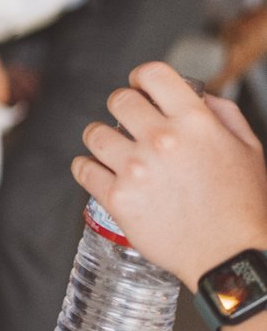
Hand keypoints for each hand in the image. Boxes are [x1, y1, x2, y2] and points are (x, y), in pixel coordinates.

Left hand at [74, 61, 266, 288]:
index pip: (152, 74)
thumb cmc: (243, 206)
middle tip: (130, 123)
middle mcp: (162, 140)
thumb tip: (197, 94)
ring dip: (102, 139)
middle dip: (123, 108)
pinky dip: (87, 168)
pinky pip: (82, 168)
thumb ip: (222, 114)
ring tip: (115, 151)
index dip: (142, 79)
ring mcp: (136, 169)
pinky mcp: (117, 198)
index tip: (141, 89)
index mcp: (195, 123)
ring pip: (94, 133)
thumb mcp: (248, 149)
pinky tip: (99, 171)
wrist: (230, 256)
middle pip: (118, 99)